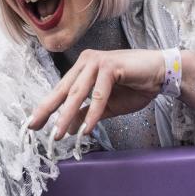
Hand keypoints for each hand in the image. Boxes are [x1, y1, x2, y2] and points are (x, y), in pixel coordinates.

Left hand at [27, 49, 163, 139]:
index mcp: (82, 68)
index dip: (46, 107)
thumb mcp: (107, 105)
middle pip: (63, 90)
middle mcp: (86, 61)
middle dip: (48, 111)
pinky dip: (92, 113)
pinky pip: (98, 94)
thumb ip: (87, 113)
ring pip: (78, 92)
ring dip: (67, 115)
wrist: (162, 74)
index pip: (61, 90)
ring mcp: (97, 61)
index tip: (32, 124)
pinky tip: (87, 128)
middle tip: (35, 128)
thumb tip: (68, 127)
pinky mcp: (110, 65)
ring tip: (58, 134)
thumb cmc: (136, 87)